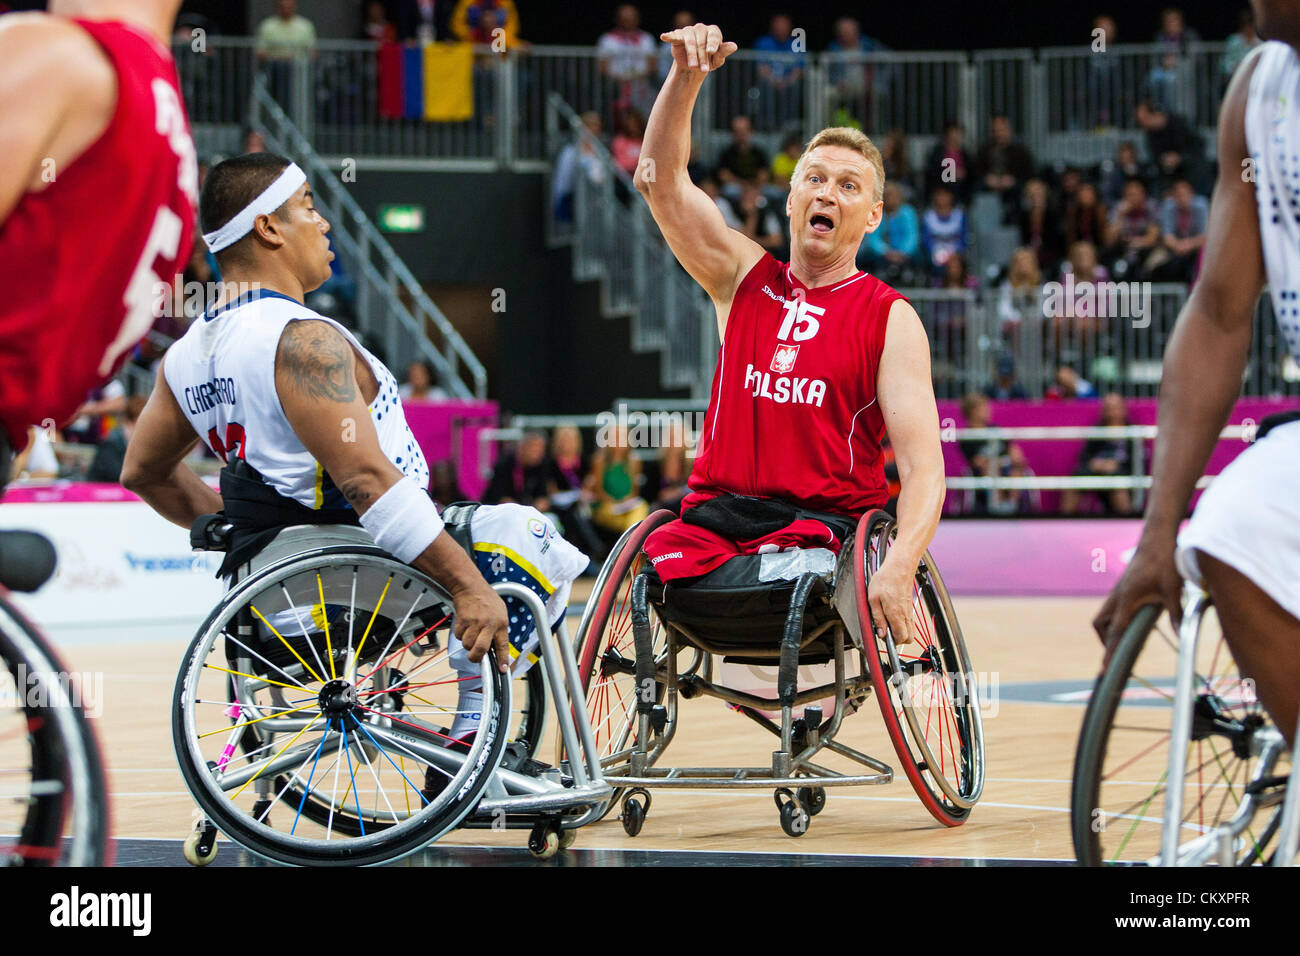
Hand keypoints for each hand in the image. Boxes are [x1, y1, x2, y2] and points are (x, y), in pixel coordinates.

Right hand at [450, 580, 510, 671]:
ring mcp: (475, 623)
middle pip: (481, 649)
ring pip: (467, 644)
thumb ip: (499, 630)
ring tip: (471, 633)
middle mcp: (489, 624)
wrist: (471, 587)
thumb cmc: (487, 600)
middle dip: (476, 657)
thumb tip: (496, 648)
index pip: (503, 646)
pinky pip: (458, 636)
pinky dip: (460, 634)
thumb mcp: (501, 613)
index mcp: (501, 624)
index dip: (503, 660)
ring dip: (467, 643)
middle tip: (474, 657)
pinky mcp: (463, 621)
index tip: (502, 670)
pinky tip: (465, 625)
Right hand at [660, 23, 737, 74]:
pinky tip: (664, 36)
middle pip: (702, 41)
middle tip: (704, 70)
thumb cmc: (708, 62)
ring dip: (692, 54)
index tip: (711, 52)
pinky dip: (670, 36)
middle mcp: (701, 28)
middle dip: (703, 56)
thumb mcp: (716, 60)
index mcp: (713, 32)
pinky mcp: (678, 36)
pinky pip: (674, 35)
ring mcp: (689, 31)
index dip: (713, 43)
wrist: (693, 68)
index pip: (714, 35)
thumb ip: (723, 52)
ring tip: (693, 66)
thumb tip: (733, 46)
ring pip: (690, 41)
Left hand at [867, 555, 918, 646]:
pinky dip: (903, 624)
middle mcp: (905, 615)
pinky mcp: (909, 607)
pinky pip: (909, 622)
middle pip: (909, 638)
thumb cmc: (885, 580)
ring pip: (910, 631)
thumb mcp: (873, 599)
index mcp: (896, 615)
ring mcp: (909, 611)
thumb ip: (877, 618)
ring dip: (900, 632)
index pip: (901, 638)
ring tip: (888, 623)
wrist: (899, 567)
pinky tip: (893, 616)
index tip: (883, 636)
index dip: (891, 641)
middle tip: (885, 631)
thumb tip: (880, 633)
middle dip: (898, 639)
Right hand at [1092, 537, 1182, 668]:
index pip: (1115, 632)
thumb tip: (1181, 636)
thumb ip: (1176, 613)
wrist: (1157, 538)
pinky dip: (1116, 619)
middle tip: (1118, 655)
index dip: (1111, 652)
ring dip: (1109, 630)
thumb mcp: (1174, 588)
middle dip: (1106, 641)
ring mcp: (1118, 591)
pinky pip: (1112, 608)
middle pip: (1101, 624)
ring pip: (1104, 616)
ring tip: (1126, 641)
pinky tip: (1134, 621)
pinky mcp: (1123, 587)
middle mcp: (1117, 596)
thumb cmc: (1165, 561)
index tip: (1106, 669)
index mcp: (1127, 599)